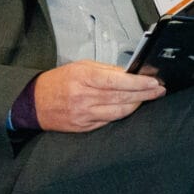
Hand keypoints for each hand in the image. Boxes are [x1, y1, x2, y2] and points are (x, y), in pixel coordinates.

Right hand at [33, 60, 165, 131]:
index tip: (154, 82)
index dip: (138, 82)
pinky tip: (131, 108)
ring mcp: (84, 114)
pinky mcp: (84, 127)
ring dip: (136, 105)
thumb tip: (129, 73)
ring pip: (118, 112)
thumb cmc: (58, 81)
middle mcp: (84, 97)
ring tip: (149, 98)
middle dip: (144, 94)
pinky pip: (108, 121)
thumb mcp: (81, 66)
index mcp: (83, 77)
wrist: (34, 102)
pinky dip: (122, 115)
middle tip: (159, 90)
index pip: (117, 81)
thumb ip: (106, 70)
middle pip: (121, 97)